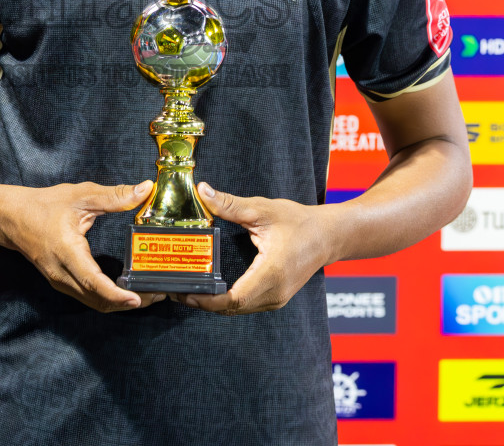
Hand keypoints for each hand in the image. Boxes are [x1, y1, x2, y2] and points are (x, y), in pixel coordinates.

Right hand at [1, 179, 166, 312]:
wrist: (12, 218)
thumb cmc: (44, 205)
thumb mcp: (81, 196)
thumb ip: (115, 196)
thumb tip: (146, 189)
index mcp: (67, 252)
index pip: (93, 282)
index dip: (116, 294)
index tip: (137, 298)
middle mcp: (62, 274)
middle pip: (98, 300)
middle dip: (128, 302)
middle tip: (157, 293)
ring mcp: (60, 282)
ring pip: (94, 303)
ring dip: (120, 303)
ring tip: (147, 293)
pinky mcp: (62, 283)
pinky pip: (88, 298)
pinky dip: (108, 298)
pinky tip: (125, 290)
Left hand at [176, 183, 332, 315]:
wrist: (328, 236)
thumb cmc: (299, 222)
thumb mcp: (263, 210)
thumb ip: (231, 205)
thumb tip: (203, 192)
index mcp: (272, 273)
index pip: (235, 298)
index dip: (208, 300)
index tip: (186, 292)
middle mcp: (275, 293)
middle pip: (232, 308)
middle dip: (202, 302)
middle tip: (174, 290)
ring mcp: (276, 298)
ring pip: (238, 310)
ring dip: (212, 304)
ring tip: (187, 290)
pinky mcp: (275, 297)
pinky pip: (246, 305)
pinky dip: (226, 301)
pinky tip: (209, 290)